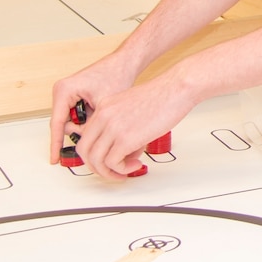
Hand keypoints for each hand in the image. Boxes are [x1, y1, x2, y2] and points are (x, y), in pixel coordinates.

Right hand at [49, 51, 141, 165]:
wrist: (126, 62)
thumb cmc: (117, 76)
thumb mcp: (104, 105)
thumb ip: (92, 124)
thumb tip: (87, 143)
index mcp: (64, 90)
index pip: (57, 124)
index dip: (56, 144)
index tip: (54, 160)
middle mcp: (62, 91)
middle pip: (64, 123)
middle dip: (79, 130)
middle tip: (95, 132)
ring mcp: (68, 92)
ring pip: (71, 119)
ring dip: (85, 124)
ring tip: (102, 118)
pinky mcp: (75, 94)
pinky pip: (77, 113)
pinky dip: (88, 119)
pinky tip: (100, 116)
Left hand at [51, 66, 193, 180]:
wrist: (177, 89)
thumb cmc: (163, 96)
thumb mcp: (132, 106)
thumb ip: (121, 124)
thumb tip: (125, 148)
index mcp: (103, 108)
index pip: (86, 136)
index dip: (94, 152)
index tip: (106, 159)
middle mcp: (103, 117)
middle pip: (85, 150)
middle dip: (96, 166)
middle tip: (111, 171)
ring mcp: (112, 128)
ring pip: (96, 160)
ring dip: (109, 172)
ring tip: (124, 172)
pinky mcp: (125, 139)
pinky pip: (113, 163)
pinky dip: (123, 169)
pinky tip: (136, 164)